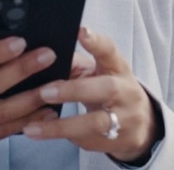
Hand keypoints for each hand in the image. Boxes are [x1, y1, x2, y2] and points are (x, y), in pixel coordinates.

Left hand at [22, 27, 158, 162]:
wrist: (140, 124)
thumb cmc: (110, 88)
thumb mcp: (100, 72)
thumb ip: (77, 64)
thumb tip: (43, 58)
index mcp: (118, 68)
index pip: (110, 51)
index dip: (96, 42)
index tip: (80, 31)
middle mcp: (126, 92)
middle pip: (106, 88)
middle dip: (74, 90)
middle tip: (44, 92)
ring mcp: (125, 119)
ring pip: (94, 123)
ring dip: (61, 126)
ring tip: (32, 128)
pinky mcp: (116, 141)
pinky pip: (87, 141)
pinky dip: (64, 137)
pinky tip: (43, 135)